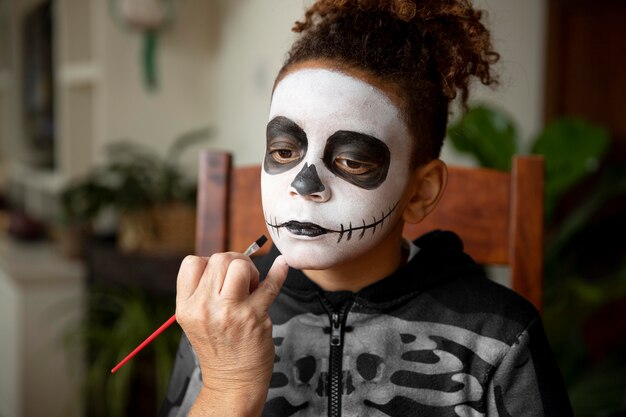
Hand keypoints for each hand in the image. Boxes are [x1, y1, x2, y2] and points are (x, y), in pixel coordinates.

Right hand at [175, 252, 288, 402]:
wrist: (233, 381)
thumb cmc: (219, 347)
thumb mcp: (198, 319)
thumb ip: (204, 291)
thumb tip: (232, 260)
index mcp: (186, 307)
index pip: (192, 263)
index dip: (210, 262)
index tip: (221, 275)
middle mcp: (205, 308)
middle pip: (219, 259)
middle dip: (235, 263)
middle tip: (242, 280)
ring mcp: (230, 312)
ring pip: (240, 265)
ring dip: (250, 270)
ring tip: (252, 287)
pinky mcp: (254, 317)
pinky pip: (270, 284)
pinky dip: (279, 272)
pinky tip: (282, 265)